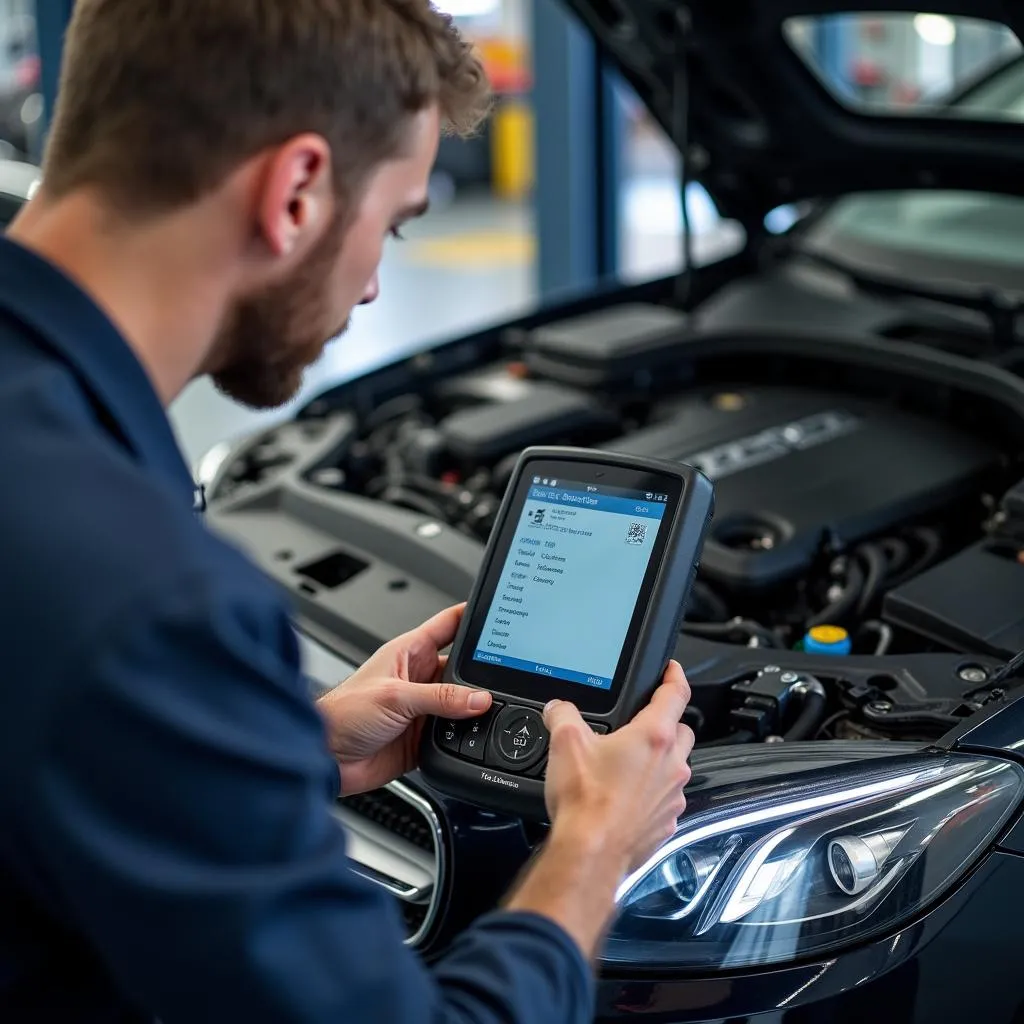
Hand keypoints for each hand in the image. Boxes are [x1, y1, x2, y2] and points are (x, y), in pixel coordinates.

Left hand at [316, 605, 491, 795]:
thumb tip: (478, 698)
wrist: (324, 759)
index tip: (499, 612)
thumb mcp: (394, 696)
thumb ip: (440, 696)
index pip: (448, 624)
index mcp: (408, 653)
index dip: (473, 616)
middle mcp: (418, 677)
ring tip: (493, 710)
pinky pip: (456, 734)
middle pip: (463, 667)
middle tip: (506, 676)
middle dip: (483, 671)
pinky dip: (468, 737)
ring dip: (476, 709)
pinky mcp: (424, 737)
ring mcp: (423, 708)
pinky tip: (476, 737)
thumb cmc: (341, 714)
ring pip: (464, 702)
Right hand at [504, 662, 693, 961]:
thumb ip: (563, 714)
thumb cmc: (586, 801)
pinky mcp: (666, 823)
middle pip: (683, 731)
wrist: (590, 852)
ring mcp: (671, 796)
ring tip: (629, 763)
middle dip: (669, 722)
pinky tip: (628, 797)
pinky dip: (653, 793)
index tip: (672, 670)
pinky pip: (667, 799)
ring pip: (677, 767)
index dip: (674, 677)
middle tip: (645, 721)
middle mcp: (671, 765)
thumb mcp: (566, 741)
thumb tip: (558, 708)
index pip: (676, 694)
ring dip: (660, 761)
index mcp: (654, 737)